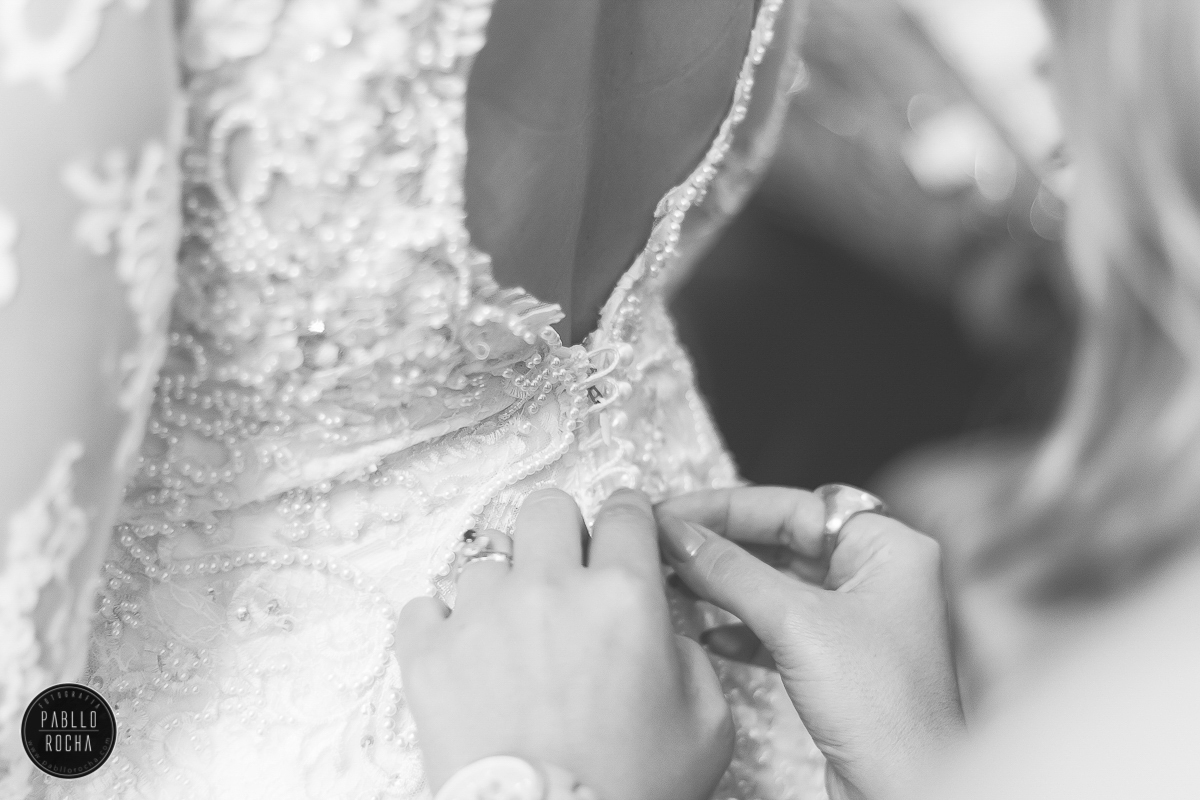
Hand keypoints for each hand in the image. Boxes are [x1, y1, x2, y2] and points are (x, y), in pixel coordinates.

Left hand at [397, 488, 732, 799]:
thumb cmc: (631, 792)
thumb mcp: (706, 725)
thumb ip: (692, 656)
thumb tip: (661, 630)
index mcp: (623, 596)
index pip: (625, 512)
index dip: (628, 516)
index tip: (622, 529)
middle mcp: (548, 589)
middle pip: (547, 508)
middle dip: (561, 532)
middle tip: (566, 573)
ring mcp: (479, 616)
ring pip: (485, 557)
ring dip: (503, 587)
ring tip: (512, 636)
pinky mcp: (427, 654)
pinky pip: (424, 605)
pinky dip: (442, 624)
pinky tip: (466, 655)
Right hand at [657, 487, 964, 799]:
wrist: (903, 793)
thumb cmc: (884, 711)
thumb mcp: (796, 623)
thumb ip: (731, 571)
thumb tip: (680, 533)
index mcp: (888, 548)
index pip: (793, 506)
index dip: (726, 508)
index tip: (673, 511)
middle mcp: (878, 575)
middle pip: (783, 540)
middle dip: (721, 545)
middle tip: (665, 541)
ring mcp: (859, 619)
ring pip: (777, 583)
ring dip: (725, 584)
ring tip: (674, 581)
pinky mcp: (839, 661)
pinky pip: (780, 625)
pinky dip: (742, 626)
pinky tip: (709, 635)